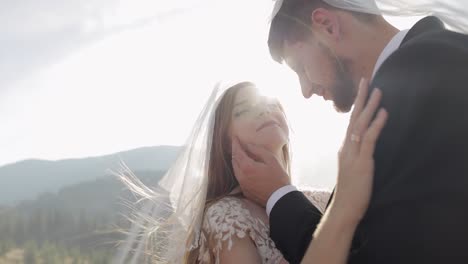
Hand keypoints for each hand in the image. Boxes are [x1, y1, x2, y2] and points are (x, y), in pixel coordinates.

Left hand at [231, 137, 290, 206]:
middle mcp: (241, 176)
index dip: (235, 143)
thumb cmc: (278, 178)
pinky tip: (246, 168)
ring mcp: (242, 185)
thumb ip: (258, 150)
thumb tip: (247, 145)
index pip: (237, 152)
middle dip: (235, 151)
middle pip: (234, 160)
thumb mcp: (271, 160)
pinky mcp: (245, 191)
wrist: (280, 198)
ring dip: (236, 161)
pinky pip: (239, 178)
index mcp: (247, 167)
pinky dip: (240, 171)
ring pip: (235, 170)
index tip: (234, 137)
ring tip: (241, 155)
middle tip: (237, 145)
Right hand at [333, 78, 387, 224]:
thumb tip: (361, 145)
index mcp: (344, 148)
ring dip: (370, 107)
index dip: (357, 106)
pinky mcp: (362, 161)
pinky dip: (376, 124)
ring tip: (378, 91)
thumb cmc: (350, 191)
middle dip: (360, 98)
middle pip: (353, 118)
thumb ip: (354, 155)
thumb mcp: (351, 169)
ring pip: (360, 125)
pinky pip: (369, 139)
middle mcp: (346, 147)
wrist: (345, 208)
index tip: (362, 91)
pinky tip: (383, 113)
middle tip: (365, 80)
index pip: (350, 122)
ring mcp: (353, 153)